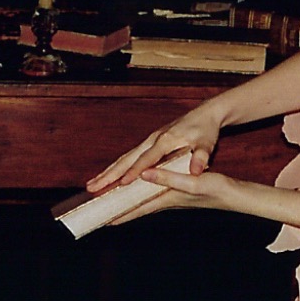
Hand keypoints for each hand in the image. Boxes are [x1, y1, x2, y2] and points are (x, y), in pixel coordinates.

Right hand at [85, 110, 222, 194]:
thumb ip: (201, 157)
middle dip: (109, 174)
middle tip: (92, 187)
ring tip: (92, 184)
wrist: (205, 113)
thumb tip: (197, 170)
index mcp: (166, 140)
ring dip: (108, 171)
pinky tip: (110, 176)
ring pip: (125, 157)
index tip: (121, 184)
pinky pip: (130, 156)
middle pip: (127, 158)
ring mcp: (150, 140)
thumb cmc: (206, 130)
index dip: (134, 172)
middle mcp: (153, 139)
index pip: (147, 160)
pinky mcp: (150, 142)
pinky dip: (117, 167)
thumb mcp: (207, 144)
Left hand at [112, 165, 299, 228]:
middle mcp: (167, 201)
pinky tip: (140, 194)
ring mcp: (173, 198)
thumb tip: (143, 175)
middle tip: (100, 216)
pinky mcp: (179, 193)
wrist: (237, 195)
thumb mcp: (193, 181)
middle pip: (138, 209)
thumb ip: (168, 178)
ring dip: (129, 205)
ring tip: (113, 206)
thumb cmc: (217, 189)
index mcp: (168, 198)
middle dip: (120, 212)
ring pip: (145, 203)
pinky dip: (143, 197)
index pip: (138, 208)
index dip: (120, 213)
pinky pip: (154, 197)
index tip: (102, 220)